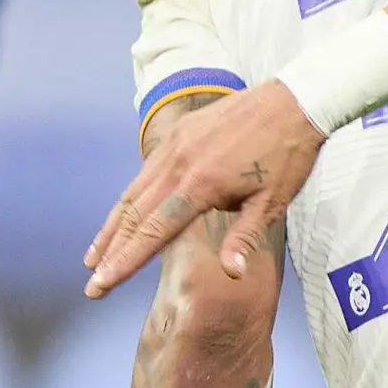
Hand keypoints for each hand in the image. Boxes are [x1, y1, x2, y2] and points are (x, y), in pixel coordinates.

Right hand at [85, 85, 322, 298]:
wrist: (293, 101)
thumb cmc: (287, 156)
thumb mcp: (273, 202)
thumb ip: (245, 238)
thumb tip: (232, 274)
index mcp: (202, 184)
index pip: (154, 231)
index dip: (125, 261)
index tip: (103, 283)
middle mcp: (179, 163)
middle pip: (134, 216)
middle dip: (111, 253)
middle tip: (93, 285)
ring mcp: (175, 146)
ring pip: (133, 193)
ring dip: (112, 228)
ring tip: (94, 257)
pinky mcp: (178, 134)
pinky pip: (145, 172)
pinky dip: (128, 199)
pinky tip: (121, 218)